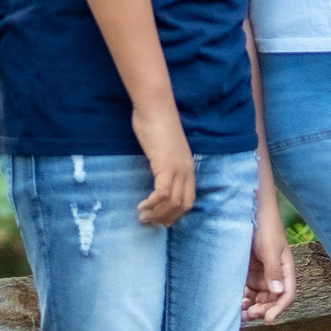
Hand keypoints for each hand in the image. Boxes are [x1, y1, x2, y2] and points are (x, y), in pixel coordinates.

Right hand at [133, 105, 195, 225]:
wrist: (155, 107)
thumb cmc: (156, 124)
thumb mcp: (164, 149)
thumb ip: (165, 163)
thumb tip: (158, 175)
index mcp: (189, 168)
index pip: (188, 200)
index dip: (176, 214)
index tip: (161, 220)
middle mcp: (187, 170)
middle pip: (183, 205)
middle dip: (166, 218)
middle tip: (150, 222)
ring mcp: (178, 168)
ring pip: (173, 203)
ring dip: (157, 214)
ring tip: (142, 217)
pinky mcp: (166, 165)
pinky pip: (162, 193)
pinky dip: (152, 203)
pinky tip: (142, 205)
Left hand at [245, 203, 295, 322]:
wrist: (249, 212)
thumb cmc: (265, 227)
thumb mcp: (269, 248)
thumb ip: (273, 270)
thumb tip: (278, 292)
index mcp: (285, 270)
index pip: (287, 295)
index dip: (279, 308)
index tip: (268, 319)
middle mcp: (274, 275)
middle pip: (271, 300)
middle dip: (262, 310)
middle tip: (249, 315)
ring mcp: (261, 275)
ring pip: (258, 299)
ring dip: (251, 309)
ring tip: (239, 315)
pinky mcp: (248, 273)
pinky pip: (247, 292)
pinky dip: (242, 300)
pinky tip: (235, 306)